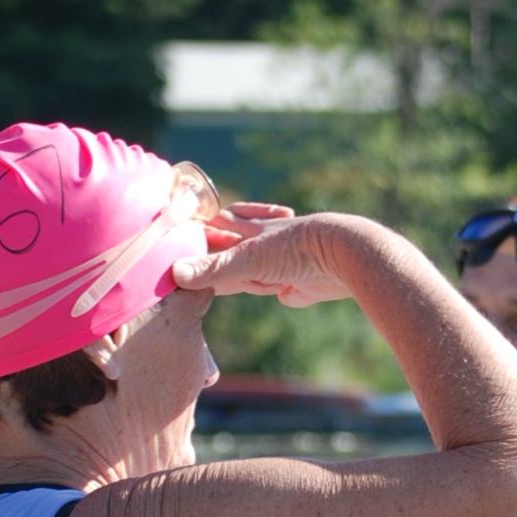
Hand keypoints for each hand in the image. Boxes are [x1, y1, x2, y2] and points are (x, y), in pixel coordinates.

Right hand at [173, 207, 360, 309]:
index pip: (210, 227)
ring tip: (232, 283)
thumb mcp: (249, 259)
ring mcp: (275, 262)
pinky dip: (267, 289)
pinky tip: (272, 290)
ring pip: (246, 270)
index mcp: (245, 228)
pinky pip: (271, 287)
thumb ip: (213, 268)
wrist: (342, 259)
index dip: (193, 234)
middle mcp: (258, 243)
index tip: (173, 242)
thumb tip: (174, 274)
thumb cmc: (295, 248)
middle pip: (226, 249)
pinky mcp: (292, 283)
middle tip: (191, 267)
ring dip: (243, 278)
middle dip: (214, 256)